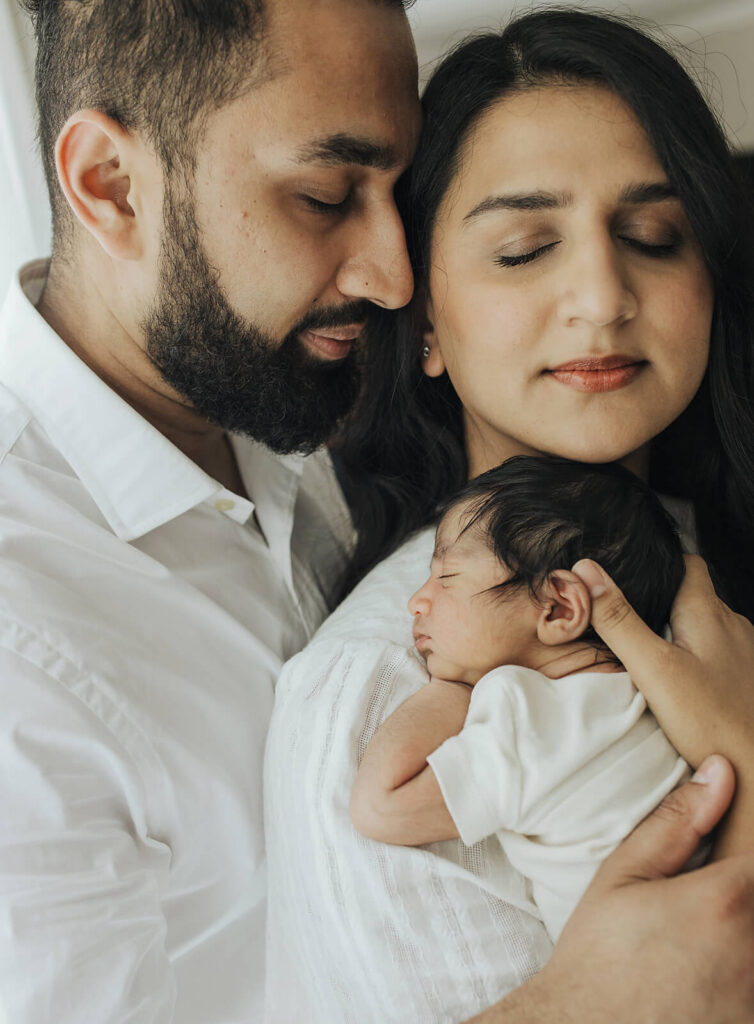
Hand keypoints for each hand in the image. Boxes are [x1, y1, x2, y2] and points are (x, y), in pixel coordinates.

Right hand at [467, 756, 753, 1022]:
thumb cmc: (600, 956)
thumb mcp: (624, 877)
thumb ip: (677, 823)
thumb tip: (722, 772)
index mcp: (727, 900)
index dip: (747, 850)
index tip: (726, 860)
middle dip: (743, 889)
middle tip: (703, 903)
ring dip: (743, 930)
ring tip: (702, 935)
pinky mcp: (753, 1022)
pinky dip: (741, 968)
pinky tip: (708, 971)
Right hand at [572, 554, 753, 772]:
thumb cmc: (712, 725)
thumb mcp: (652, 668)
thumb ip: (618, 620)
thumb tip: (586, 572)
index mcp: (708, 612)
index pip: (688, 562)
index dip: (659, 563)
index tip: (630, 575)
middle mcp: (733, 626)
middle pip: (694, 595)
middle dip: (661, 601)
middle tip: (625, 618)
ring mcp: (744, 655)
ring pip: (705, 628)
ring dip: (679, 633)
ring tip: (648, 652)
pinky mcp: (745, 682)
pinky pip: (716, 657)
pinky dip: (695, 660)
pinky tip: (678, 685)